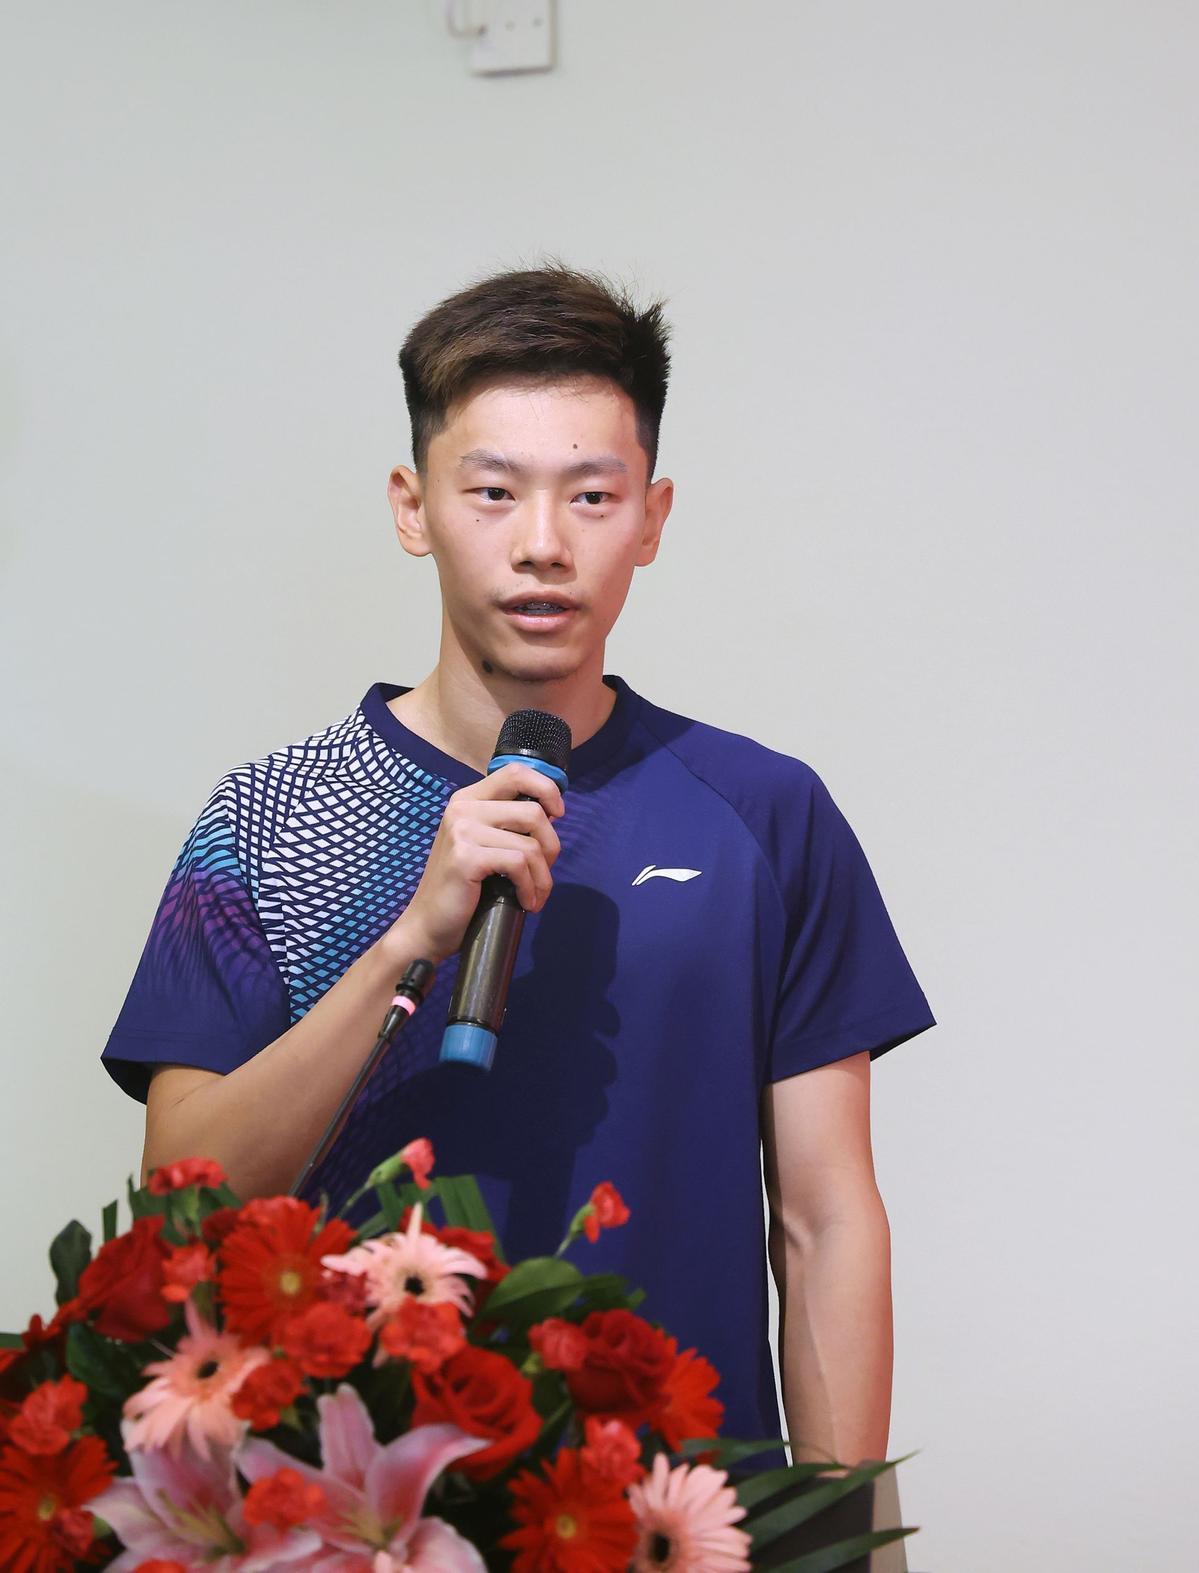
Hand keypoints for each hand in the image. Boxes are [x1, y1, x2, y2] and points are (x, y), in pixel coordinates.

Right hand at [384, 763, 564, 965]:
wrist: (428, 925)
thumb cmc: (463, 888)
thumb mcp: (484, 844)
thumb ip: (508, 822)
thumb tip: (552, 812)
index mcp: (468, 799)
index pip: (516, 771)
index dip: (547, 788)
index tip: (558, 814)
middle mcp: (462, 808)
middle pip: (533, 810)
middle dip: (551, 846)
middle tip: (544, 872)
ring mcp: (462, 831)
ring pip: (531, 844)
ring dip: (543, 876)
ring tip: (535, 895)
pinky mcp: (466, 857)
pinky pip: (519, 864)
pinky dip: (530, 887)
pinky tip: (526, 902)